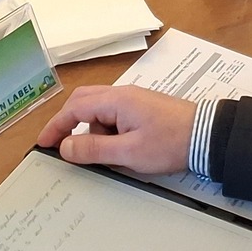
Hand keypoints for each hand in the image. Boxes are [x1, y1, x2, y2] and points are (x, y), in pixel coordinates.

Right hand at [37, 85, 195, 174]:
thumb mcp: (128, 152)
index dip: (56, 126)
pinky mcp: (143, 108)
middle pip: (84, 102)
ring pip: (100, 110)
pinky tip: (121, 150)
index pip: (74, 108)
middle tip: (64, 147)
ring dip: (94, 131)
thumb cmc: (170, 143)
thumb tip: (65, 148)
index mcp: (116, 100)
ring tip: (109, 156)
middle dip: (70, 124)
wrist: (207, 136)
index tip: (44, 143)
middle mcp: (122, 94)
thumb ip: (94, 149)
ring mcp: (134, 100)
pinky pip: (115, 116)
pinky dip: (109, 131)